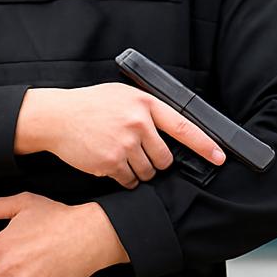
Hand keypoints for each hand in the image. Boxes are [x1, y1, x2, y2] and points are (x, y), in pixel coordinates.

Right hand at [15, 82, 224, 188]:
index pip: (183, 127)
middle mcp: (137, 124)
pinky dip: (124, 177)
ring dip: (139, 170)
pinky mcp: (110, 163)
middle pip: (165, 159)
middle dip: (156, 161)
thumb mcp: (121, 95)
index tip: (219, 157)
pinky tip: (110, 162)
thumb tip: (171, 128)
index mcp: (144, 104)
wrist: (56, 117)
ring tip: (120, 154)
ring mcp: (124, 145)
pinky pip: (130, 181)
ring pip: (148, 173)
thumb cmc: (89, 105)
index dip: (204, 145)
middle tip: (138, 151)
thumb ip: (146, 108)